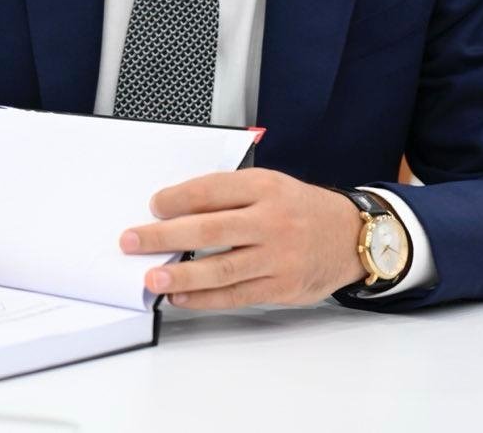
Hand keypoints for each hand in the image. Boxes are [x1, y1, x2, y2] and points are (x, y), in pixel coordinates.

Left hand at [119, 168, 365, 309]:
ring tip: (152, 277)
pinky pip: (237, 294)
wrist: (351, 236)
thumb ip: (227, 195)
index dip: (178, 198)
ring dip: (181, 274)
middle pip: (209, 229)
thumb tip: (174, 210)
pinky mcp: (281, 287)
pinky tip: (180, 295)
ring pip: (221, 267)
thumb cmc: (299, 208)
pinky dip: (205, 297)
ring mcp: (277, 257)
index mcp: (264, 187)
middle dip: (164, 236)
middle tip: (132, 241)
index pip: (212, 190)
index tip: (153, 206)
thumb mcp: (268, 186)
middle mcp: (271, 221)